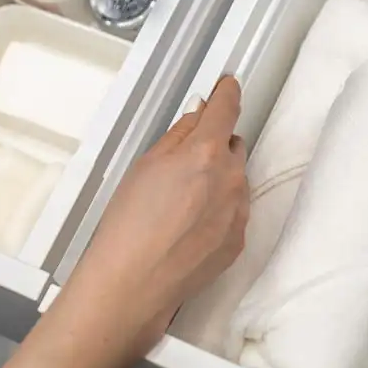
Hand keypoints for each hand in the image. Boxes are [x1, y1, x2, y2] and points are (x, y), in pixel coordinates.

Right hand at [0, 76, 247, 367]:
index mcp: (206, 153)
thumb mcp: (145, 164)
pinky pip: (234, 210)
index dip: (227, 92)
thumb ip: (179, 134)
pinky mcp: (239, 239)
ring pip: (234, 179)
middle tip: (182, 164)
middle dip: (213, 146)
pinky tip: (187, 226)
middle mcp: (231, 178)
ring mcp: (239, 211)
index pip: (227, 108)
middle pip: (232, 145)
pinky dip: (218, 209)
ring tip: (179, 204)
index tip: (228, 84)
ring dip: (217, 180)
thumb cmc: (129, 223)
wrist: (134, 283)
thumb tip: (199, 114)